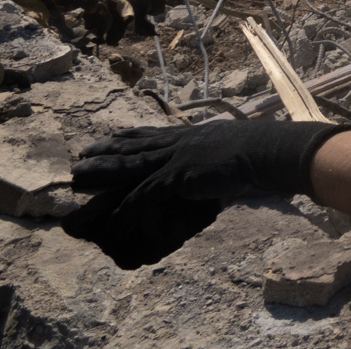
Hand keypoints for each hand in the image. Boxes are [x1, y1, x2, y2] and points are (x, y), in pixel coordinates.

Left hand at [73, 119, 350, 205]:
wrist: (271, 151)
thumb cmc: (262, 150)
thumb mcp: (234, 148)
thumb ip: (218, 155)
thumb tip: (219, 164)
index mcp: (193, 135)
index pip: (154, 133)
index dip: (129, 136)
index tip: (110, 136)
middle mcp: (181, 143)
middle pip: (135, 146)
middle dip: (106, 151)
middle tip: (81, 155)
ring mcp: (179, 158)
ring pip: (131, 166)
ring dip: (103, 173)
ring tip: (79, 179)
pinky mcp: (181, 177)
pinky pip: (147, 193)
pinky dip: (128, 206)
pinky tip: (114, 216)